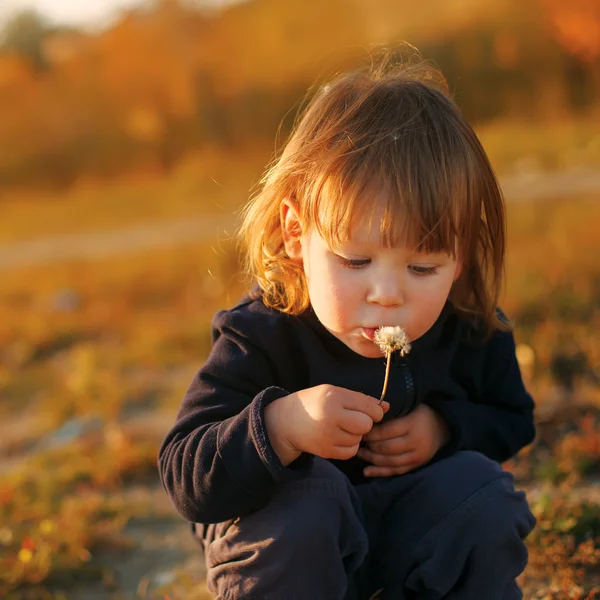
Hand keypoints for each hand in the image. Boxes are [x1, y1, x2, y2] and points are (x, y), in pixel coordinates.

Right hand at [265, 384, 388, 464]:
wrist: (286, 422)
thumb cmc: (313, 403)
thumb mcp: (333, 392)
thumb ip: (360, 399)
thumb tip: (387, 407)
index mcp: (333, 396)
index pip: (368, 406)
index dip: (375, 410)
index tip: (370, 412)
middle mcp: (331, 416)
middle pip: (366, 425)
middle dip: (366, 423)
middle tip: (355, 420)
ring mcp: (327, 435)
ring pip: (359, 439)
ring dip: (355, 434)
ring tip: (342, 427)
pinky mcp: (326, 451)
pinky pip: (351, 451)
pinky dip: (349, 446)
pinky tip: (339, 438)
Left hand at [357, 404, 449, 476]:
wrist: (443, 426)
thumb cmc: (420, 413)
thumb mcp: (409, 406)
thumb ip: (391, 412)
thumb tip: (366, 416)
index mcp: (412, 424)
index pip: (387, 431)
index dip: (371, 433)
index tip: (358, 430)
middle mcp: (416, 441)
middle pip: (387, 448)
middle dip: (369, 446)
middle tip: (356, 441)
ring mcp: (418, 456)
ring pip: (390, 461)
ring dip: (372, 459)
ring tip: (359, 453)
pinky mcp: (417, 465)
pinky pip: (396, 471)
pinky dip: (380, 473)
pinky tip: (366, 472)